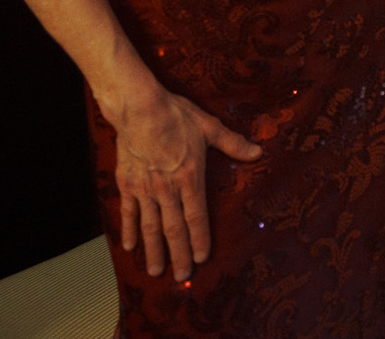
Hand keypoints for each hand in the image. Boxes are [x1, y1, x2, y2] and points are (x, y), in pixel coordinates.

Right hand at [105, 80, 262, 280]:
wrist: (138, 107)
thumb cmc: (176, 115)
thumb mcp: (209, 127)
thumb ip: (233, 143)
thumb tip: (258, 152)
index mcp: (189, 176)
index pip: (196, 215)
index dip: (200, 238)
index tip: (202, 258)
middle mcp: (166, 188)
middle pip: (173, 228)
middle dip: (179, 254)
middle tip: (182, 277)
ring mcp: (144, 188)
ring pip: (150, 226)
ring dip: (154, 250)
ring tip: (156, 271)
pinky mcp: (127, 184)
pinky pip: (129, 212)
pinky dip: (129, 230)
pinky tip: (130, 247)